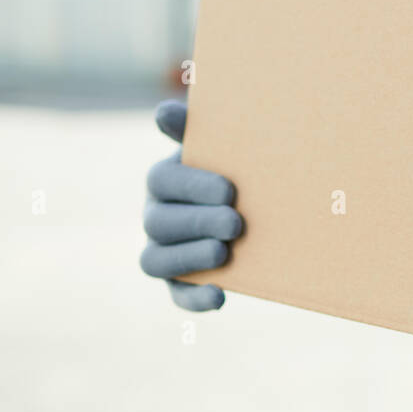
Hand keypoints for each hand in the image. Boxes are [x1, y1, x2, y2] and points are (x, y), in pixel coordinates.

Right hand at [140, 100, 242, 310]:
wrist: (257, 205)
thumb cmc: (236, 168)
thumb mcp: (222, 147)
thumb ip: (197, 129)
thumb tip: (163, 112)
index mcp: (163, 180)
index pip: (161, 180)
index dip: (192, 185)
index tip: (230, 189)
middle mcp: (155, 217)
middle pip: (159, 223)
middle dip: (196, 222)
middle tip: (235, 223)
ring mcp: (163, 252)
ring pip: (156, 261)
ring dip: (188, 258)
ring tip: (222, 252)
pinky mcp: (178, 283)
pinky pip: (176, 296)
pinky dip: (194, 299)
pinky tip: (220, 296)